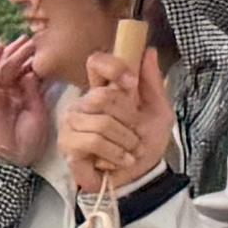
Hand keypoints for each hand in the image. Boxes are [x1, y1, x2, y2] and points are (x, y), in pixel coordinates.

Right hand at [0, 33, 57, 169]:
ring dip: (14, 53)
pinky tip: (0, 46)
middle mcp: (10, 94)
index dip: (36, 62)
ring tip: (25, 40)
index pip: (29, 75)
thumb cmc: (26, 140)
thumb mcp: (39, 112)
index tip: (48, 49)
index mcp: (24, 99)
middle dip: (26, 53)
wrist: (9, 156)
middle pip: (17, 68)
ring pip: (5, 67)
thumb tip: (32, 73)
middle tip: (37, 39)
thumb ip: (35, 92)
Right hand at [58, 29, 171, 196]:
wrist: (140, 176)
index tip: (131, 83)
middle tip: (135, 133)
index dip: (113, 67)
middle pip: (102, 96)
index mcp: (104, 90)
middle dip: (128, 119)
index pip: (96, 62)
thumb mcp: (159, 110)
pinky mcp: (68, 145)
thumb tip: (149, 52)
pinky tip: (118, 160)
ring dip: (125, 141)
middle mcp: (84, 103)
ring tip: (129, 151)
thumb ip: (153, 82)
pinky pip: (93, 142)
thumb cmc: (146, 143)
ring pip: (101, 123)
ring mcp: (72, 124)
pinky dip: (114, 153)